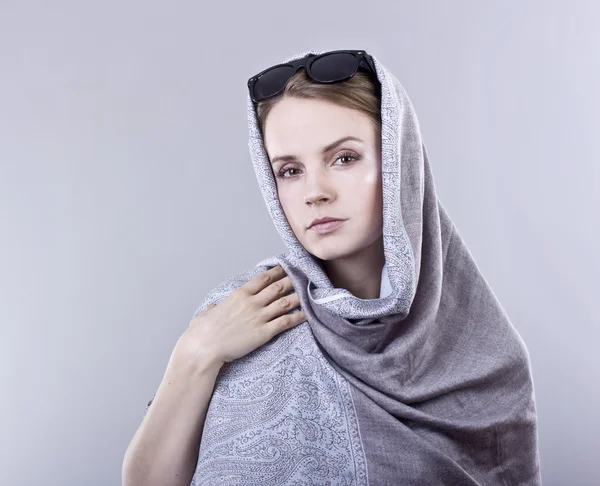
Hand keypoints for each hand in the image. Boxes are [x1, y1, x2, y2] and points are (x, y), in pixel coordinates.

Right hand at [179, 265, 305, 367]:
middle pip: (277, 287)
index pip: (263, 279)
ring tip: (309, 292)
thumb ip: (212, 308)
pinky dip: (298, 317)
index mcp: (239, 295)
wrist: (204, 348)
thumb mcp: (205, 314)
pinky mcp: (264, 333)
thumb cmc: (201, 332)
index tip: (286, 267)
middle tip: (303, 276)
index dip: (276, 272)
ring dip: (298, 296)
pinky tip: (307, 314)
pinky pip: (285, 322)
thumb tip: (211, 307)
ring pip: (285, 302)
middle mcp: (252, 303)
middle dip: (292, 280)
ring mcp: (259, 317)